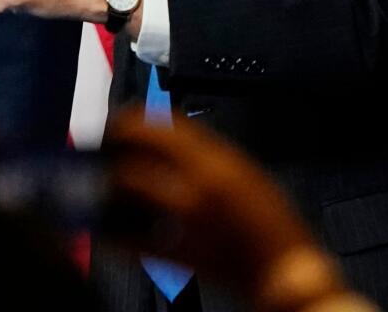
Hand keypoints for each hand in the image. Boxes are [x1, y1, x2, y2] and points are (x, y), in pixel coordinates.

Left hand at [101, 113, 361, 311]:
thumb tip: (166, 135)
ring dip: (111, 180)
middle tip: (108, 147)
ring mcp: (185, 219)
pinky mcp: (176, 251)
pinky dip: (112, 229)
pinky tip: (105, 224)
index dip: (134, 118)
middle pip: (139, 151)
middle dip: (117, 146)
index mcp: (219, 162)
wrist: (283, 268)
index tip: (123, 119)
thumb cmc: (270, 220)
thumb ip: (206, 150)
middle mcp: (199, 186)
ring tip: (106, 178)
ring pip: (129, 187)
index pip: (164, 125)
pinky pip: (130, 238)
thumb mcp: (243, 170)